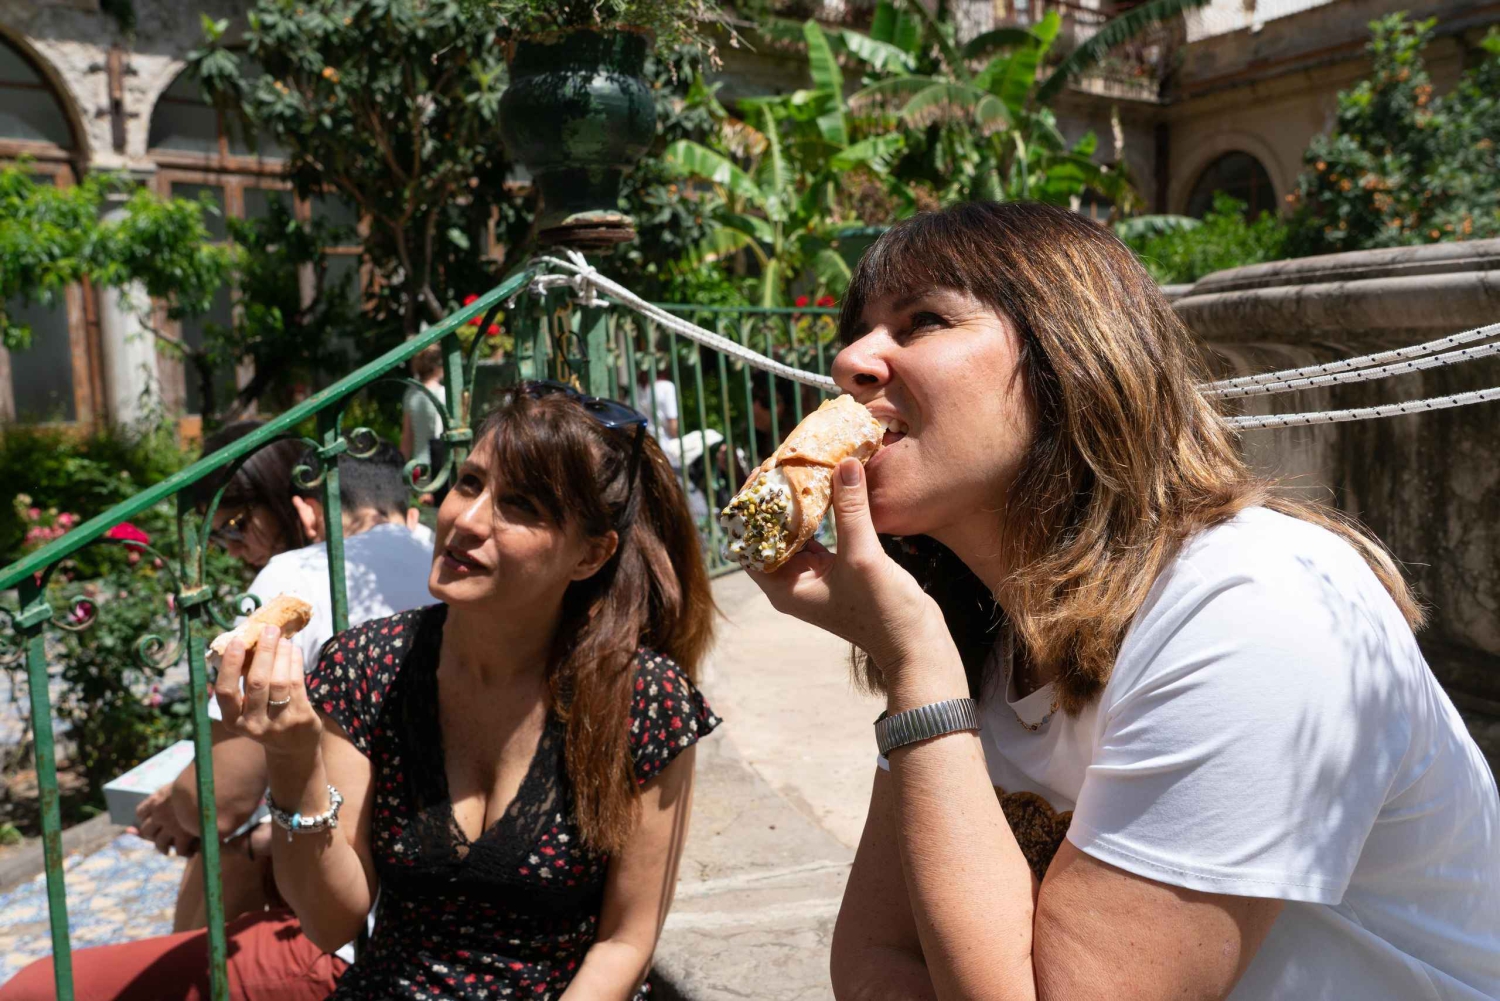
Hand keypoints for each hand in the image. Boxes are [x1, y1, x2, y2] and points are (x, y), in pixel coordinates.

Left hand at [130, 783, 198, 856]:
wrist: (208, 789)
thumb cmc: (199, 782)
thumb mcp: (180, 783)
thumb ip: (173, 791)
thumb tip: (174, 790)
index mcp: (157, 799)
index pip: (140, 812)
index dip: (144, 818)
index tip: (151, 820)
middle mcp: (159, 814)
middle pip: (146, 831)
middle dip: (151, 836)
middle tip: (159, 838)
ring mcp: (170, 826)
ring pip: (159, 843)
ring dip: (163, 848)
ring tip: (168, 850)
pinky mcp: (183, 835)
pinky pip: (179, 849)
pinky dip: (183, 851)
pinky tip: (188, 851)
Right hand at [214, 627, 321, 763]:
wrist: (292, 747)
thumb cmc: (266, 716)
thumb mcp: (249, 707)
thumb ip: (245, 680)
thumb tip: (249, 640)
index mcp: (233, 720)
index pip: (225, 691)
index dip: (230, 665)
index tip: (237, 641)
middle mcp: (253, 725)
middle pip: (256, 682)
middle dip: (263, 652)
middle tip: (268, 629)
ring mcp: (278, 724)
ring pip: (279, 681)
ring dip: (281, 654)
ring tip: (283, 639)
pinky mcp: (300, 719)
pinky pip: (296, 684)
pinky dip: (295, 663)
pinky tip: (294, 650)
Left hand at [748, 458, 958, 681]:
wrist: (914, 642)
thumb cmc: (884, 611)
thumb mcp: (863, 557)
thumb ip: (851, 511)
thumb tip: (844, 465)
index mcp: (784, 587)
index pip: (750, 543)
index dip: (751, 510)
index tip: (761, 476)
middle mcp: (793, 582)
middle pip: (770, 535)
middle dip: (775, 500)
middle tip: (782, 464)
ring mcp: (814, 577)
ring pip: (796, 533)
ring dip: (798, 504)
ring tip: (801, 468)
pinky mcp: (836, 570)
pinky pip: (820, 536)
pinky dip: (821, 513)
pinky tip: (828, 488)